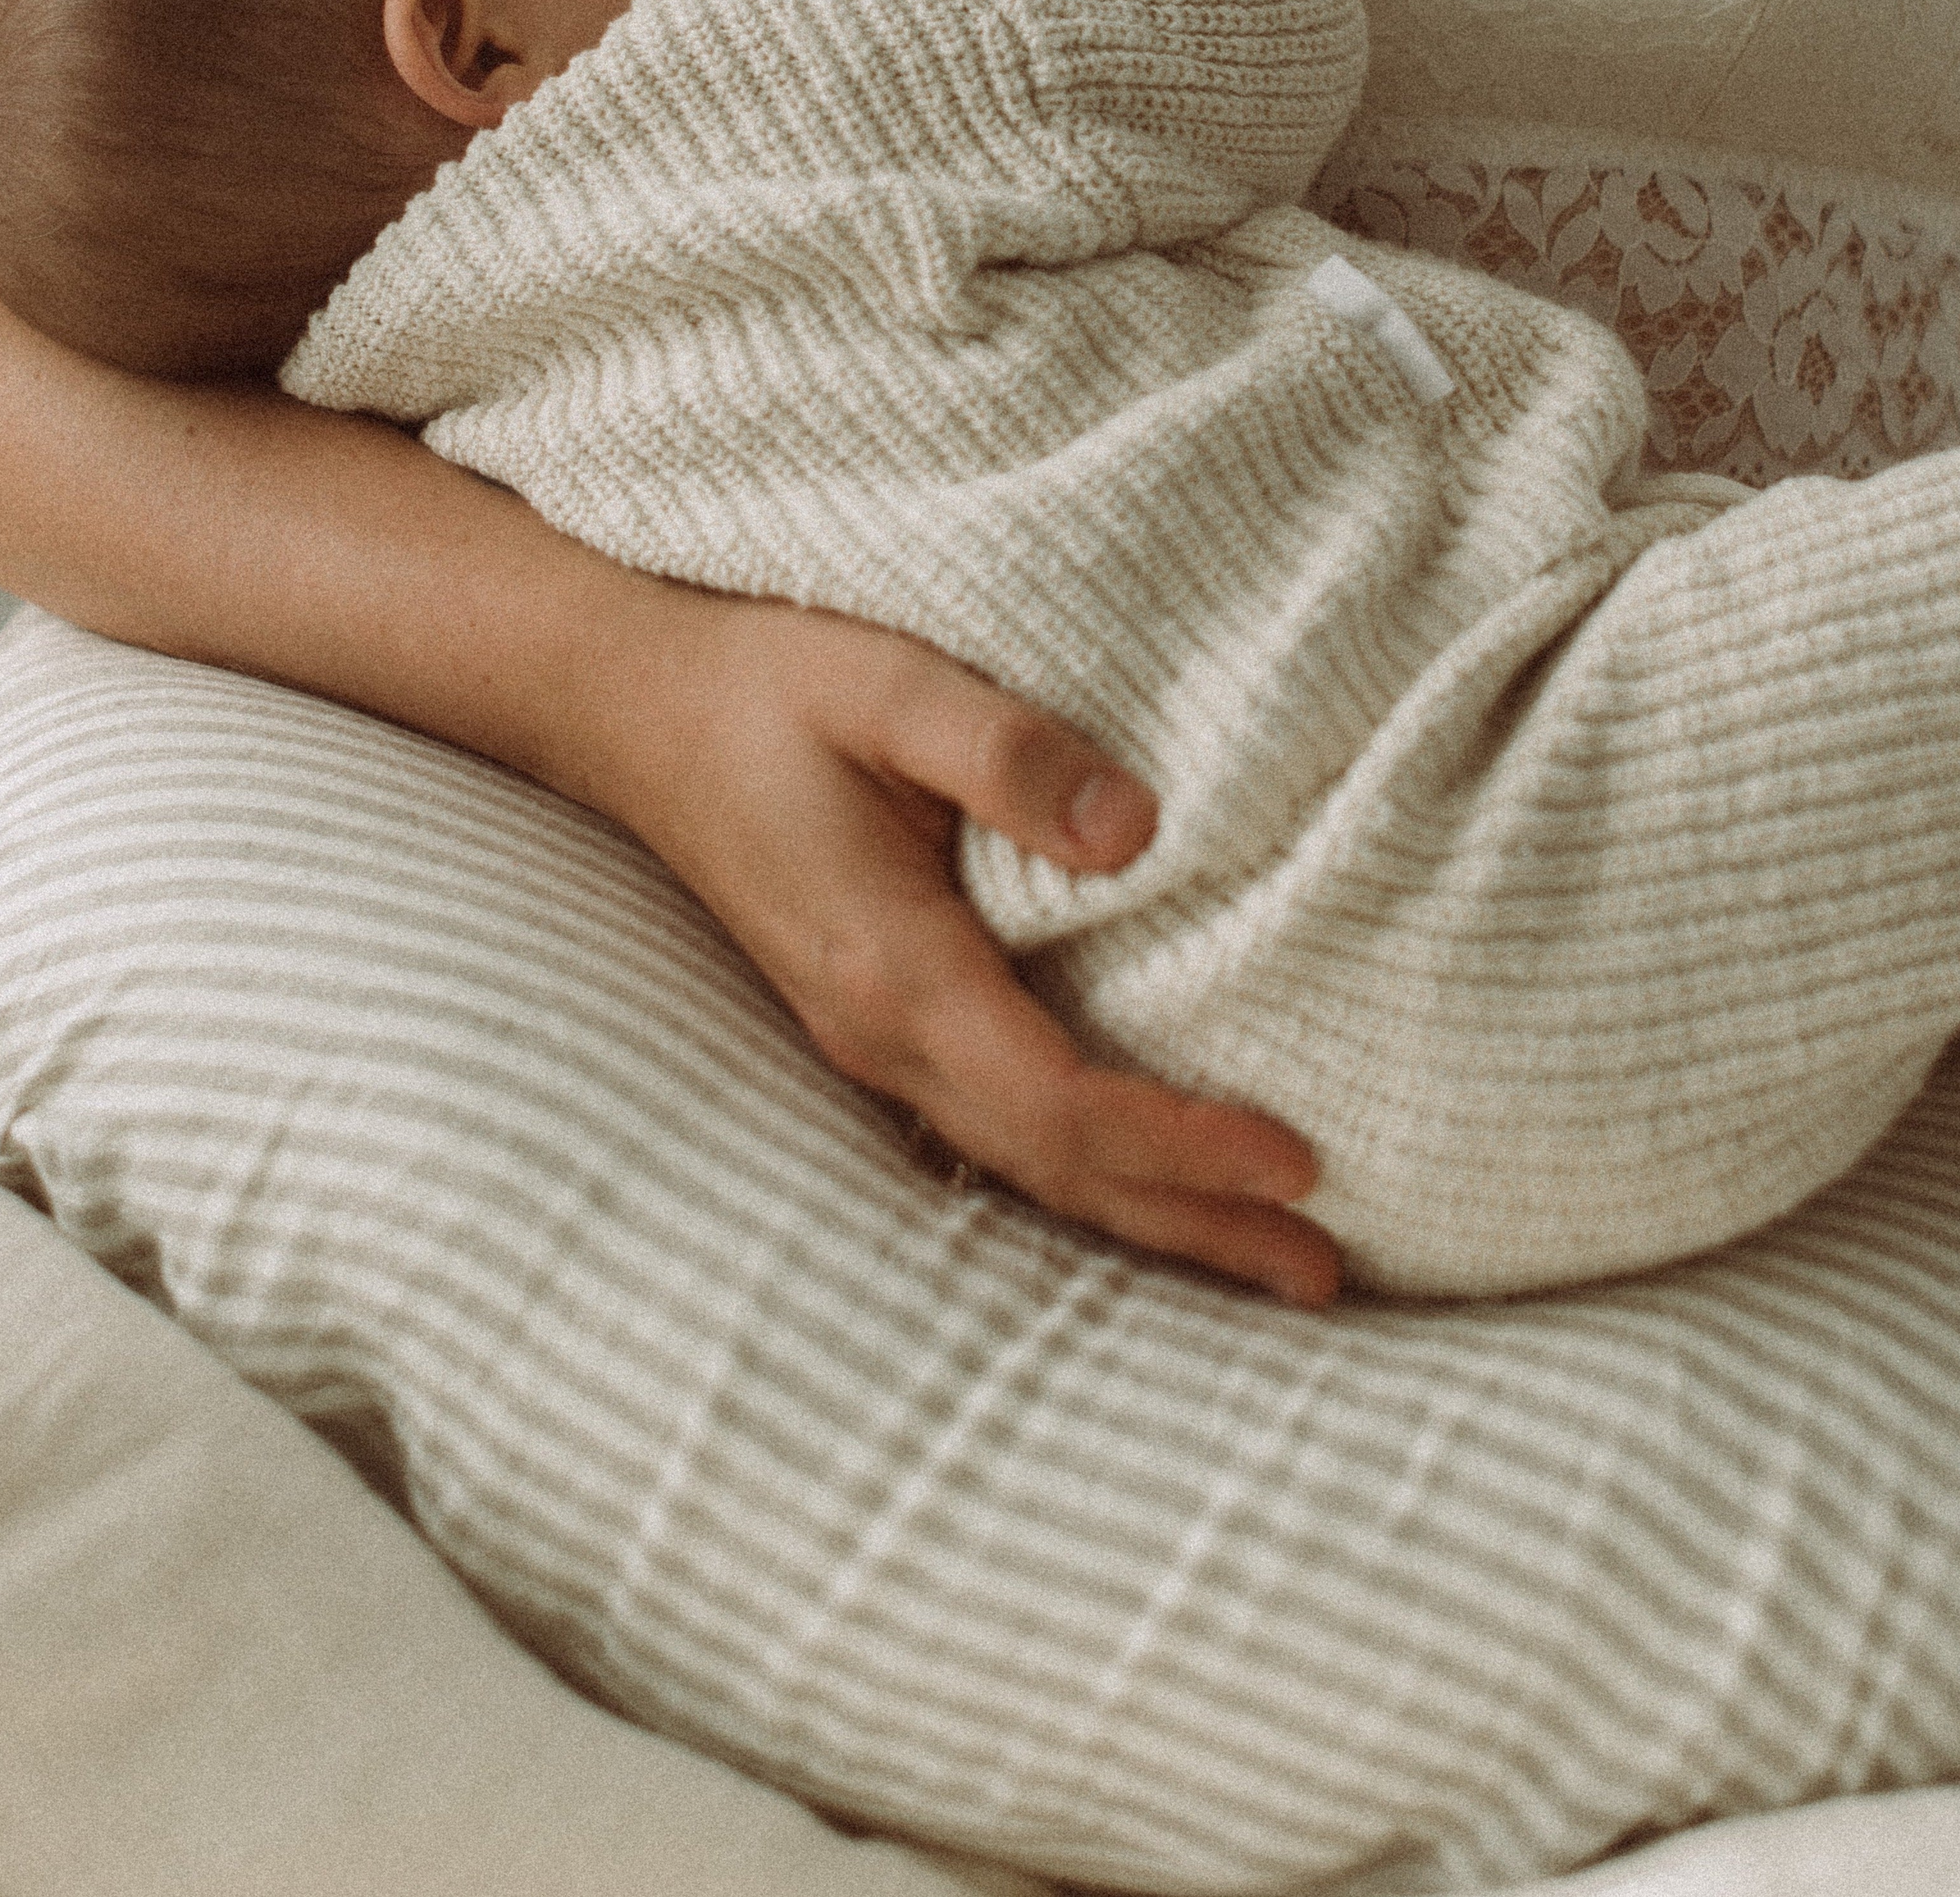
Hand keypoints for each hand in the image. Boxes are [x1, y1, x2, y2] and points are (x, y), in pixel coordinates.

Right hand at [594, 591, 1340, 1305]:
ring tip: (1262, 1260)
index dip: (1181, 1143)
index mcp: (892, 963)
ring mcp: (865, 1035)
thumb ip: (1009, 755)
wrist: (636, 710)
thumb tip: (1136, 832)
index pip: (1060, 1098)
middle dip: (1190, 1221)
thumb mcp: (890, 687)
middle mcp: (877, 1028)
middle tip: (1323, 1272)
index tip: (1300, 1162)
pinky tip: (1131, 1186)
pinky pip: (989, 1127)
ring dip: (1143, 1215)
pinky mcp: (869, 1014)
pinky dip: (1078, 1173)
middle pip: (1054, 1165)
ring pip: (1021, 1161)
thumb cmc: (767, 687)